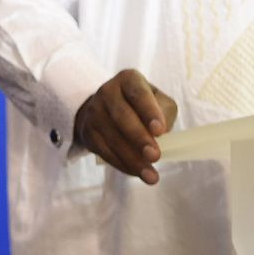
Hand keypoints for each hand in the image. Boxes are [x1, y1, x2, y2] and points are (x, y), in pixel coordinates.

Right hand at [73, 68, 178, 184]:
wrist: (107, 108)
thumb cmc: (141, 105)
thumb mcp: (157, 100)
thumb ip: (164, 112)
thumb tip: (161, 135)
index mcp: (128, 80)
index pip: (138, 93)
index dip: (149, 111)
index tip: (160, 130)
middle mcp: (107, 92)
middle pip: (122, 117)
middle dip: (139, 138)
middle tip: (155, 155)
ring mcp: (95, 112)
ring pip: (113, 138)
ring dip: (133, 159)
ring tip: (151, 175)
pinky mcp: (89, 133)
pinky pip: (105, 152)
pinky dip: (123, 165)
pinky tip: (138, 173)